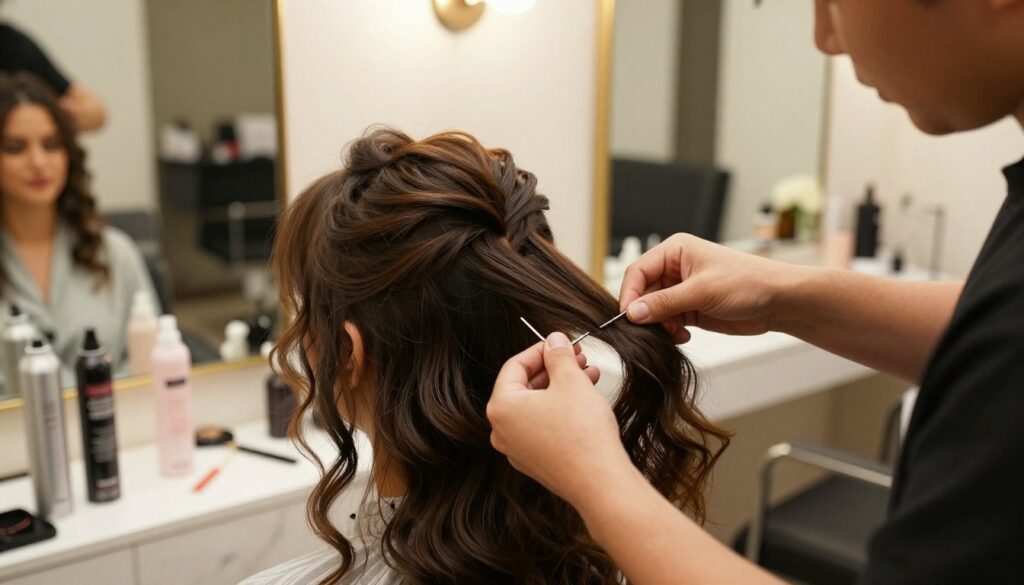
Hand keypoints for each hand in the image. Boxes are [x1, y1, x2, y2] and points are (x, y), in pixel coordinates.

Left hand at [488, 333, 631, 506]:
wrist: (599, 482)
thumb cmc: (582, 433)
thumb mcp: (571, 381)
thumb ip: (559, 355)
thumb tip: (554, 340)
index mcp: (501, 407)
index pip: (515, 365)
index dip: (541, 350)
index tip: (560, 343)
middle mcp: (502, 430)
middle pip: (526, 386)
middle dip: (555, 369)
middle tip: (578, 358)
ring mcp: (517, 449)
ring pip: (537, 406)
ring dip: (562, 387)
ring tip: (590, 375)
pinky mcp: (535, 461)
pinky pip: (543, 426)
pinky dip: (561, 410)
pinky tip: (586, 400)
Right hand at [620, 233, 802, 342]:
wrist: (779, 301)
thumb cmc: (748, 282)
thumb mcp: (703, 291)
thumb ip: (665, 303)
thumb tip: (632, 313)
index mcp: (675, 251)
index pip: (638, 271)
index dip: (630, 294)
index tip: (628, 316)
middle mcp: (675, 269)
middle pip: (642, 292)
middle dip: (644, 313)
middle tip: (648, 331)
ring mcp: (682, 290)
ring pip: (653, 310)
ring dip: (658, 325)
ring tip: (673, 333)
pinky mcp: (690, 308)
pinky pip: (667, 321)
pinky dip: (670, 332)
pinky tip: (683, 336)